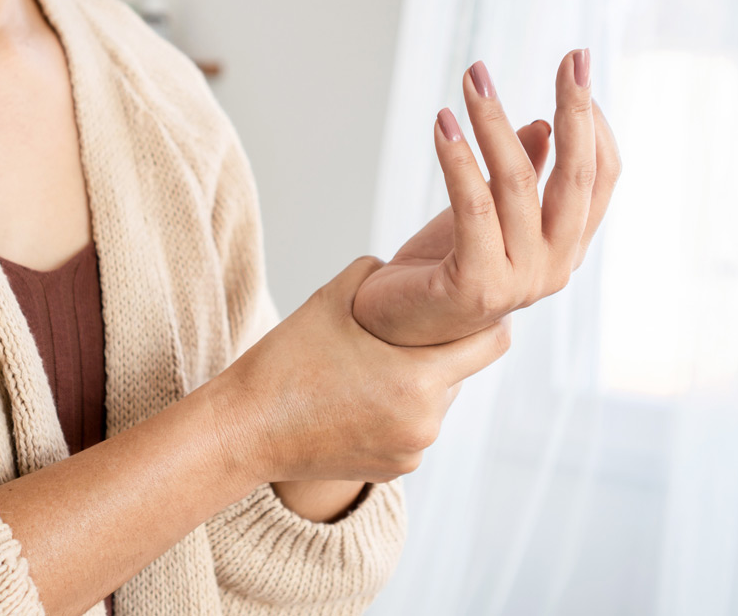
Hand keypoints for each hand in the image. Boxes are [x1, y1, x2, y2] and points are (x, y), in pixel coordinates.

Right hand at [218, 256, 511, 484]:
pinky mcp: (395, 470)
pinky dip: (400, 411)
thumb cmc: (285, 363)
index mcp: (417, 379)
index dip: (487, 318)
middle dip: (442, 350)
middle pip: (461, 373)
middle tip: (408, 332)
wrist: (245, 430)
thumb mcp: (331, 298)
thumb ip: (378, 273)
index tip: (472, 304)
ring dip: (419, 382)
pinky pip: (415, 430)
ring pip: (437, 402)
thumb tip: (404, 267)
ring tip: (376, 366)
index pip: (492, 343)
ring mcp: (412, 451)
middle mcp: (425, 422)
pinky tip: (363, 397)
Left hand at [352, 49, 621, 345]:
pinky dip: (458, 159)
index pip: (600, 178)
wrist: (395, 326)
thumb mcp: (489, 214)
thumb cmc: (444, 266)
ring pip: (517, 183)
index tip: (577, 69)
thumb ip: (524, 178)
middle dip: (575, 110)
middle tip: (570, 56)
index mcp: (566, 248)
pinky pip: (473, 206)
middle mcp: (555, 267)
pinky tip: (443, 123)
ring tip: (472, 79)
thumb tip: (544, 125)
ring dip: (493, 122)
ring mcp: (520, 282)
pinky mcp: (477, 285)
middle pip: (576, 178)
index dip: (595, 122)